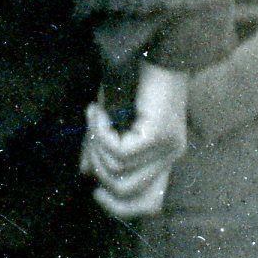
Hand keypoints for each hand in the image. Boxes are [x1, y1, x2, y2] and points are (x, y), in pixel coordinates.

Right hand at [80, 63, 187, 219]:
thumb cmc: (132, 82)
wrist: (152, 49)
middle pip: (127, 192)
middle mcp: (172, 156)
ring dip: (96, 147)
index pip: (150, 205)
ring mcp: (169, 147)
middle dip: (98, 169)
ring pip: (120, 171)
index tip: (96, 192)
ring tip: (93, 119)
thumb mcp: (111, 122)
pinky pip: (120, 152)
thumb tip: (86, 173)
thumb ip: (102, 149)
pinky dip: (100, 133)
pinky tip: (97, 112)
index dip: (120, 208)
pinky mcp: (161, 135)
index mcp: (165, 158)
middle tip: (88, 141)